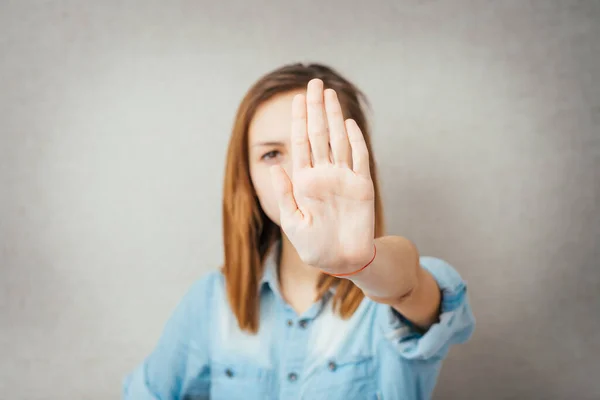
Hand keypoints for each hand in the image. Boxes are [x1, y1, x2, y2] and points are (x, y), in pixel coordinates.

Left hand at [270, 79, 374, 273]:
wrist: (342, 261)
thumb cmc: (314, 246)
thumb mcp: (292, 222)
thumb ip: (284, 194)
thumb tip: (275, 166)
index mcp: (304, 181)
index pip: (300, 143)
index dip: (298, 120)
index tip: (297, 98)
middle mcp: (324, 174)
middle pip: (318, 134)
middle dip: (315, 108)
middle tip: (314, 83)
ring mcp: (344, 178)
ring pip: (338, 139)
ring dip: (334, 116)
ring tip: (328, 93)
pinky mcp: (362, 186)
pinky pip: (359, 158)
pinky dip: (355, 140)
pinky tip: (348, 122)